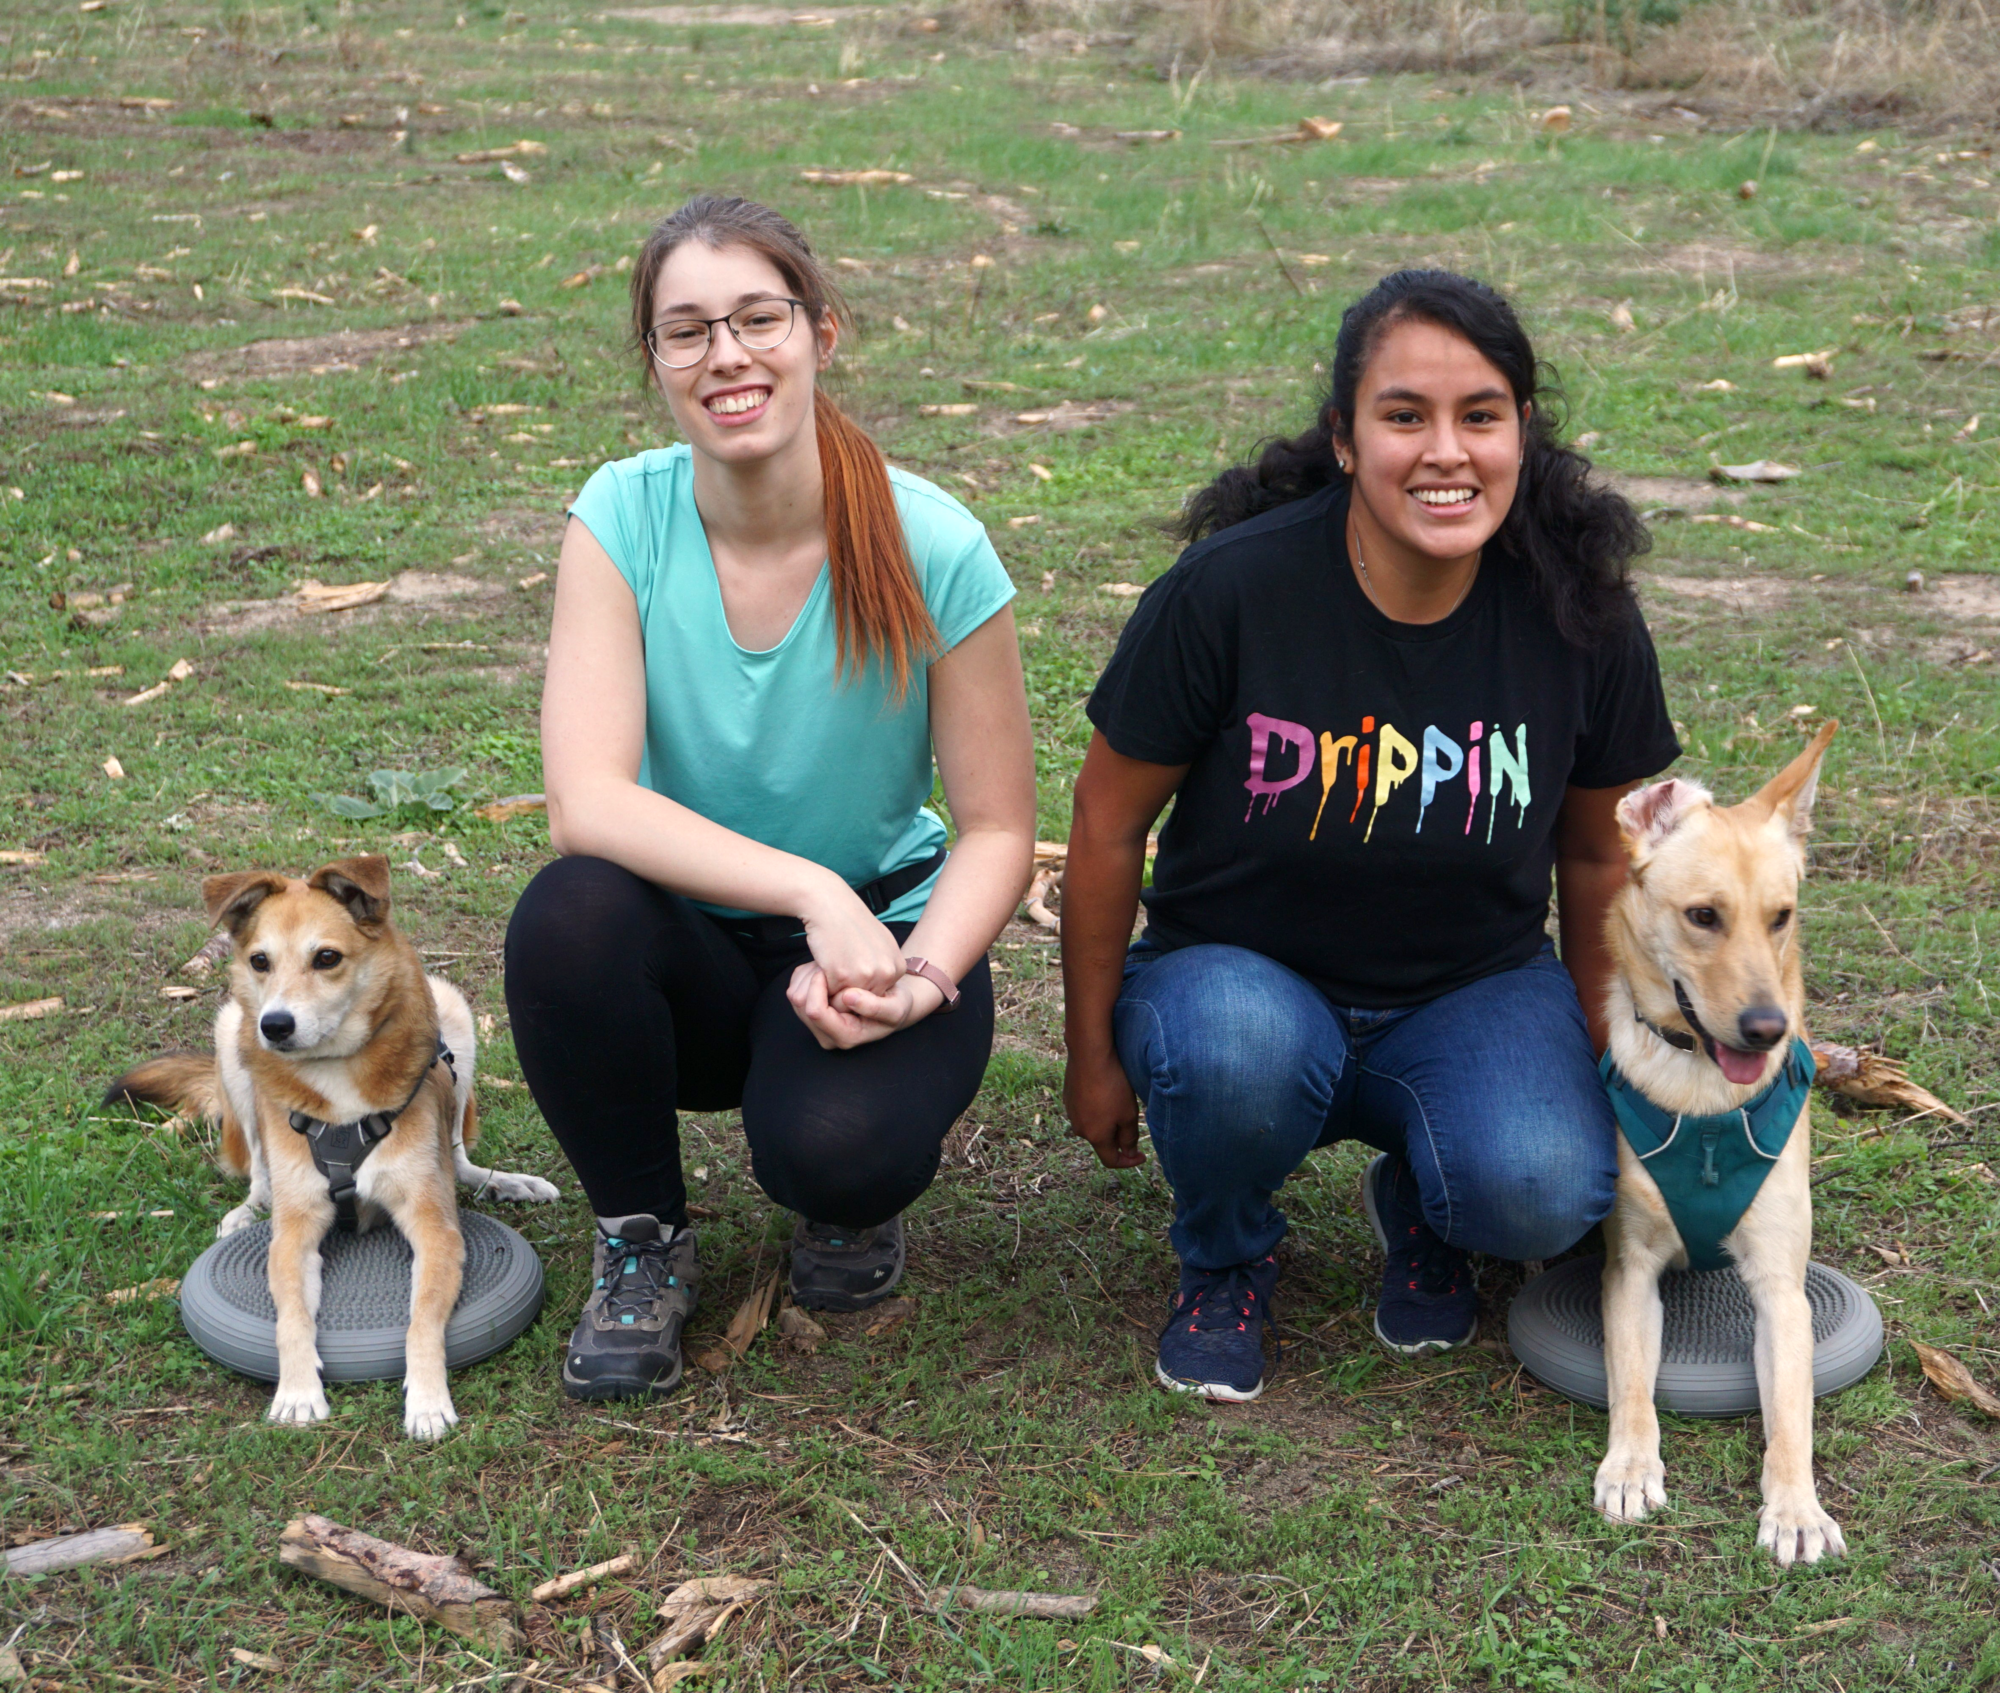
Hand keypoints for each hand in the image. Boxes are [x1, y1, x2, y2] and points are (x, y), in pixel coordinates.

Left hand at [787, 963, 942, 1050]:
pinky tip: (824, 970)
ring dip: (809, 976)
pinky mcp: (811, 1011)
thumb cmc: (896, 1005)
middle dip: (812, 980)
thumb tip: (848, 997)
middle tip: (828, 965)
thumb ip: (876, 1007)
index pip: (815, 1012)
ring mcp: (817, 1025)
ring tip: (829, 967)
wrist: (891, 1002)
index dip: (819, 987)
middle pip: (800, 1004)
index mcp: (845, 1037)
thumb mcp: (896, 1008)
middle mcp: (826, 1035)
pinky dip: (807, 975)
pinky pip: (796, 987)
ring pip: (796, 994)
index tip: (829, 970)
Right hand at [797, 875, 905, 1001]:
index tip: (852, 964)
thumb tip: (882, 990)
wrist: (830, 903)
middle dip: (847, 989)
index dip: (860, 985)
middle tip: (839, 964)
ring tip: (832, 963)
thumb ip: (884, 967)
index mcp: (898, 967)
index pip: (878, 995)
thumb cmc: (851, 922)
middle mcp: (887, 973)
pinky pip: (828, 994)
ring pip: (845, 1002)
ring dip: (833, 988)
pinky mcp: (842, 975)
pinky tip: (823, 961)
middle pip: (863, 1002)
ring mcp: (866, 975)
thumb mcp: (880, 944)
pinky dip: (821, 983)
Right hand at [1063, 1047, 1144, 1168]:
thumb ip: (1129, 1138)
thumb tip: (1128, 1153)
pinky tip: (1105, 1090)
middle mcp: (1079, 1129)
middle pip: (1102, 1142)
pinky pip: (1085, 1110)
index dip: (1128, 1162)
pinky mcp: (1068, 1098)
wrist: (1089, 1054)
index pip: (1111, 1160)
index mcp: (1096, 1136)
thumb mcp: (1129, 1114)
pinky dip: (1096, 1108)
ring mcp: (1071, 1113)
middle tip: (1132, 1121)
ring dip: (1107, 1121)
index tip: (1141, 1155)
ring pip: (1093, 1125)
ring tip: (1119, 1101)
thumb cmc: (1113, 1084)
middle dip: (1118, 1137)